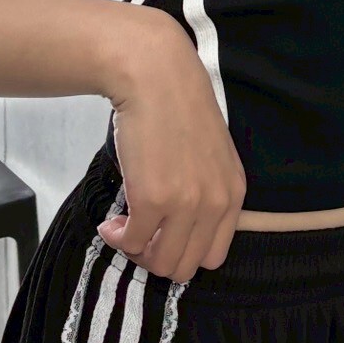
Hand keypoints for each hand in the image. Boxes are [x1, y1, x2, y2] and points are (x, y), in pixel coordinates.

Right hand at [97, 8, 245, 283]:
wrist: (156, 76)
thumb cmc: (177, 108)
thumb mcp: (209, 155)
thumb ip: (204, 191)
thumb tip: (174, 228)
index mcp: (233, 195)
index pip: (214, 256)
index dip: (182, 253)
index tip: (160, 237)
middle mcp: (215, 204)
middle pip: (186, 265)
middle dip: (156, 257)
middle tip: (137, 236)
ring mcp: (186, 205)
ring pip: (161, 263)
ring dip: (136, 251)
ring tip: (122, 229)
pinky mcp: (153, 200)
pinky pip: (133, 242)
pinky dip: (117, 238)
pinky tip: (110, 223)